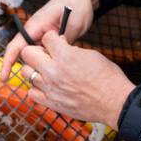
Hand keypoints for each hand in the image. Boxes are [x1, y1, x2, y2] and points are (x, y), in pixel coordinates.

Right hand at [1, 0, 98, 78]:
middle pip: (25, 54)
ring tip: (58, 71)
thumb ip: (61, 43)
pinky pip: (45, 53)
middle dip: (31, 67)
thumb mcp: (71, 25)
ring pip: (36, 55)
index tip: (4, 77)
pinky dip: (50, 60)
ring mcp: (41, 35)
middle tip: (47, 77)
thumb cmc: (74, 4)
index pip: (15, 46)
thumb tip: (55, 59)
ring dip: (43, 63)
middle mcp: (34, 31)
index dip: (8, 62)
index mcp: (34, 26)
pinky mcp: (49, 38)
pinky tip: (62, 65)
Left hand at [20, 31, 135, 125]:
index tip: (55, 42)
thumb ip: (71, 50)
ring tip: (45, 71)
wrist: (114, 102)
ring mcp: (50, 88)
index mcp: (65, 55)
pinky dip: (36, 88)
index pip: (46, 37)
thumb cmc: (107, 78)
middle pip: (27, 53)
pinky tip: (46, 86)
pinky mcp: (51, 103)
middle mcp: (53, 71)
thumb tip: (63, 47)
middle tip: (45, 55)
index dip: (51, 38)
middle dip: (36, 50)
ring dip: (34, 69)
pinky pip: (31, 93)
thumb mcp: (91, 54)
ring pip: (26, 73)